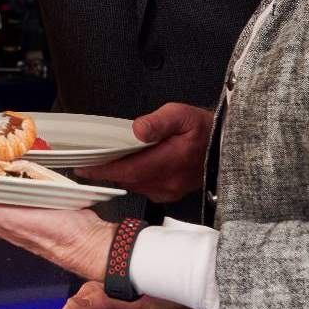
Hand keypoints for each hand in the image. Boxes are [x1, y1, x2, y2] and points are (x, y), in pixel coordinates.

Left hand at [78, 102, 214, 202]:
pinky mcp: (169, 194)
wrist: (225, 146)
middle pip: (127, 179)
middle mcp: (168, 181)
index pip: (128, 170)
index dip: (104, 170)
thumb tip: (138, 130)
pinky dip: (132, 178)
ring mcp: (169, 190)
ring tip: (107, 161)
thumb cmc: (204, 130)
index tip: (84, 167)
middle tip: (89, 160)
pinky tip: (130, 166)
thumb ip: (157, 122)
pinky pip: (143, 188)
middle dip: (107, 171)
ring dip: (119, 175)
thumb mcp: (181, 115)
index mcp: (170, 162)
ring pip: (133, 185)